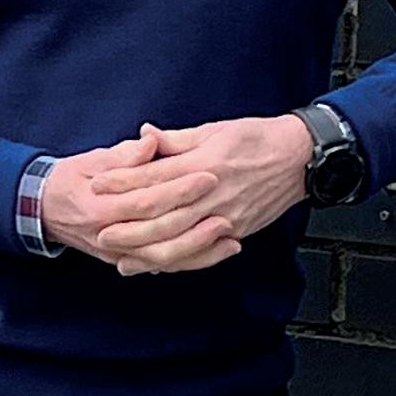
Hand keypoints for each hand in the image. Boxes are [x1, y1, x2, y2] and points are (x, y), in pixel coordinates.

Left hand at [47, 115, 312, 274]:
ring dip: (147, 250)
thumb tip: (144, 135)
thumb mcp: (214, 129)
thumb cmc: (256, 138)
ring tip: (119, 255)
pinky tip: (155, 265)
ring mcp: (227, 215)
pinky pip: (202, 251)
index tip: (96, 185)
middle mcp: (214, 191)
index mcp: (205, 162)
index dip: (123, 181)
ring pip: (181, 239)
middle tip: (98, 232)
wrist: (299, 157)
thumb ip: (176, 140)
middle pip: (163, 214)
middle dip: (128, 225)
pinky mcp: (237, 229)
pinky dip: (177, 261)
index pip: (155, 176)